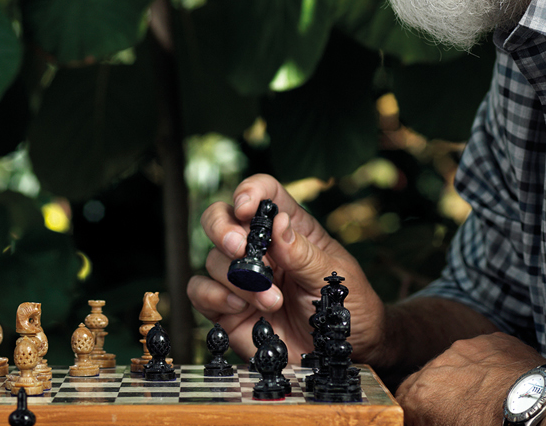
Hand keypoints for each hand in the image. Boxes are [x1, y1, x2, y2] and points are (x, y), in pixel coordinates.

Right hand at [185, 174, 385, 361]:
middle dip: (223, 229)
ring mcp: (241, 277)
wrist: (342, 354)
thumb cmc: (347, 307)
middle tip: (239, 247)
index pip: (264, 193)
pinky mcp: (226, 307)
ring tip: (273, 302)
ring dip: (239, 280)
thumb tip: (278, 222)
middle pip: (220, 217)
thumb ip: (303, 253)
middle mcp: (260, 248)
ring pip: (213, 259)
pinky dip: (213, 296)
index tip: (245, 207)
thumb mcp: (333, 277)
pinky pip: (199, 291)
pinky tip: (240, 308)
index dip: (249, 191)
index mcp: (289, 229)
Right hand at [396, 332, 544, 425]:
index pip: (403, 401)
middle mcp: (437, 364)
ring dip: (462, 376)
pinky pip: (482, 352)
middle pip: (427, 379)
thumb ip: (433, 421)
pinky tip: (502, 382)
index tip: (427, 419)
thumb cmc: (494, 425)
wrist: (540, 407)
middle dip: (437, 394)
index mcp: (422, 395)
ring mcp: (464, 347)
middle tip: (458, 410)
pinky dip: (487, 365)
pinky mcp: (491, 339)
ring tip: (485, 396)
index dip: (416, 413)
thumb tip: (430, 418)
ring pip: (455, 362)